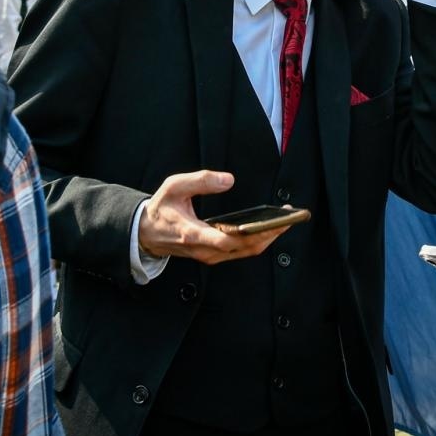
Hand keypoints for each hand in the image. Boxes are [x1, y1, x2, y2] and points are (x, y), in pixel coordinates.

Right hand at [138, 170, 293, 263]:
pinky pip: (241, 251)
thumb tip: (229, 180)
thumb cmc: (161, 209)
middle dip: (270, 234)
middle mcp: (204, 250)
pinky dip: (258, 240)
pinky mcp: (214, 255)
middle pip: (245, 248)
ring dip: (267, 238)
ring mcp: (210, 255)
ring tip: (285, 220)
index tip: (272, 222)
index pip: (226, 240)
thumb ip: (201, 180)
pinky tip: (269, 227)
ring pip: (246, 252)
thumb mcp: (174, 186)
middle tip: (289, 217)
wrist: (146, 233)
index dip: (252, 233)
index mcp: (193, 233)